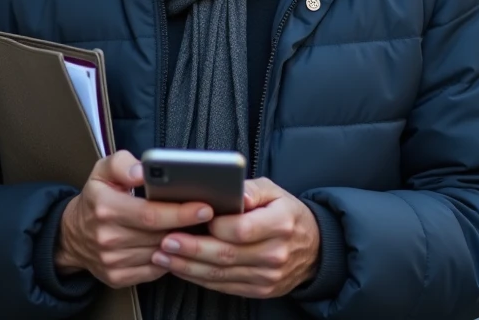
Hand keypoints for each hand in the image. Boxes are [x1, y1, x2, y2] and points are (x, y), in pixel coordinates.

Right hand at [56, 151, 214, 287]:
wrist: (72, 236)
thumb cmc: (96, 199)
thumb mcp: (102, 171)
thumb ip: (122, 164)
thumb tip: (142, 170)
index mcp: (105, 207)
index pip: (150, 214)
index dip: (180, 212)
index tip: (204, 206)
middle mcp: (107, 237)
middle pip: (159, 235)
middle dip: (188, 226)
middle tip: (211, 218)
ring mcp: (112, 261)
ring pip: (160, 254)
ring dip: (181, 243)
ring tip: (198, 229)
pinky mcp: (118, 277)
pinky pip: (154, 270)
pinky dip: (169, 259)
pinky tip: (177, 246)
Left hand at [150, 177, 320, 298]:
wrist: (314, 250)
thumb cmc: (287, 214)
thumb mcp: (275, 192)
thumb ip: (251, 189)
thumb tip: (233, 191)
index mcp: (280, 223)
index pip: (242, 229)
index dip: (215, 226)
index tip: (191, 219)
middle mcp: (275, 253)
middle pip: (226, 254)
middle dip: (191, 248)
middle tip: (166, 240)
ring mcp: (267, 276)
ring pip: (221, 273)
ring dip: (188, 266)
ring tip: (164, 255)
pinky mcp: (259, 290)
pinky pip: (224, 286)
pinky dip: (199, 278)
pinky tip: (181, 267)